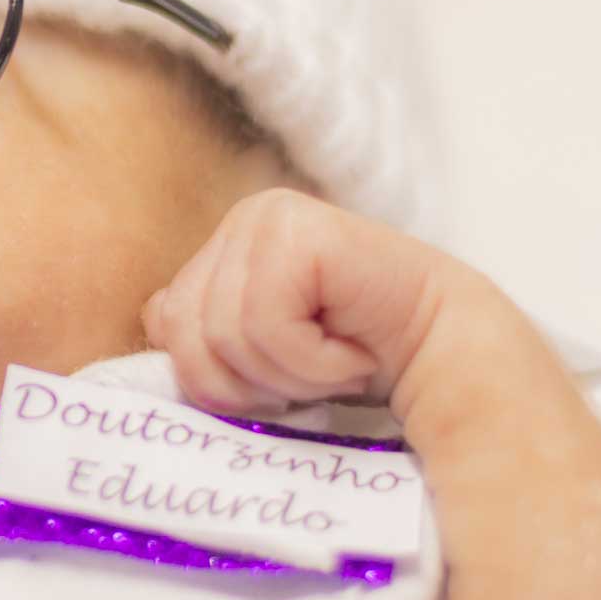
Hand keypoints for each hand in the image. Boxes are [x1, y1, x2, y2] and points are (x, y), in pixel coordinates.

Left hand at [142, 188, 502, 421]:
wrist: (446, 357)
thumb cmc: (353, 360)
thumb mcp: (257, 358)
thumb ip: (201, 332)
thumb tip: (154, 315)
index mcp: (222, 247)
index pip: (165, 325)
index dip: (218, 379)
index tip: (283, 378)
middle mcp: (240, 221)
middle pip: (186, 336)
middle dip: (251, 381)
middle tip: (314, 373)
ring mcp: (266, 217)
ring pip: (223, 335)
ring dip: (289, 374)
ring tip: (337, 359)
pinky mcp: (295, 230)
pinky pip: (262, 325)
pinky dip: (311, 361)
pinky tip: (351, 349)